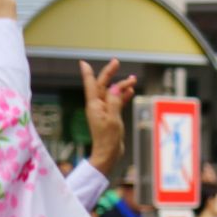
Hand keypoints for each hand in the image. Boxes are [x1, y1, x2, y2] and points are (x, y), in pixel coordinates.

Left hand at [81, 59, 135, 176]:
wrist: (108, 154)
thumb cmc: (108, 139)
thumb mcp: (113, 119)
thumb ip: (114, 102)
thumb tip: (115, 88)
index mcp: (94, 105)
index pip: (91, 85)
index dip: (87, 73)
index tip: (83, 62)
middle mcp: (98, 106)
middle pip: (103, 86)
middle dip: (110, 74)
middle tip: (116, 62)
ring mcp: (104, 111)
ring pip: (112, 93)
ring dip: (121, 86)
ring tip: (133, 79)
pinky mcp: (111, 116)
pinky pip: (117, 102)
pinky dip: (123, 96)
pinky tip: (130, 91)